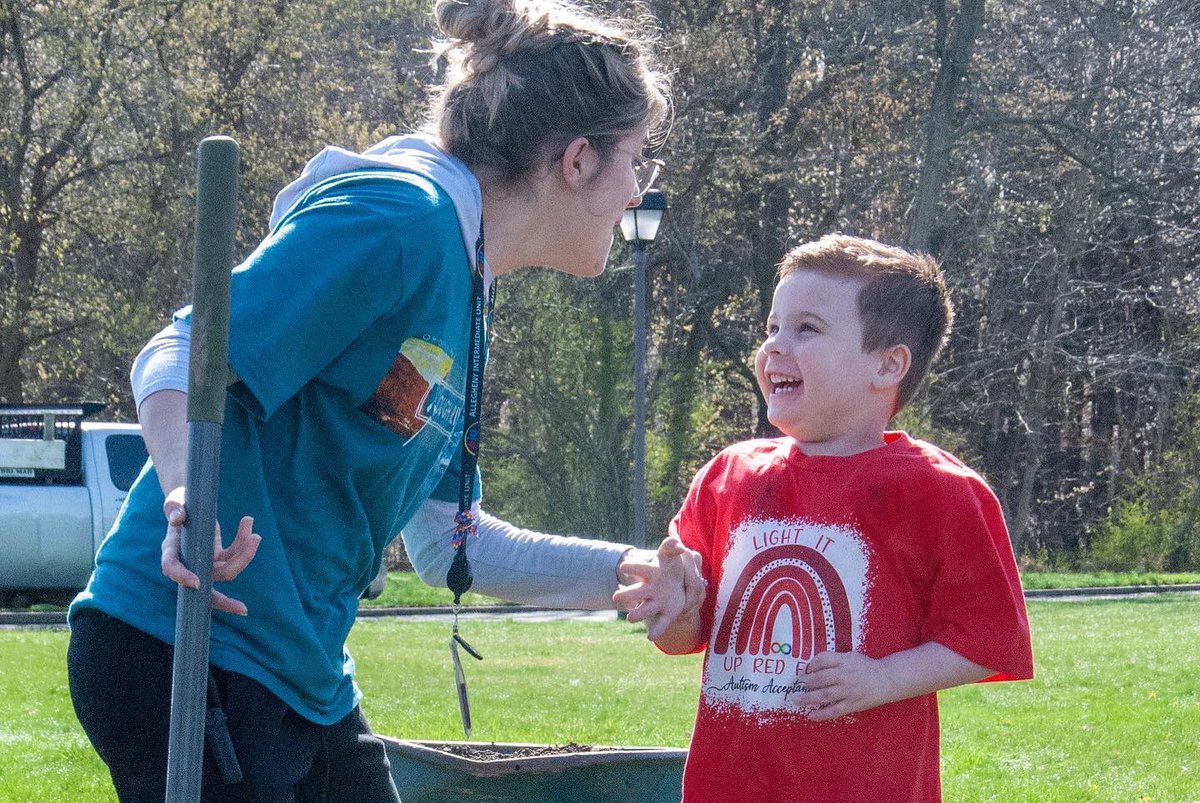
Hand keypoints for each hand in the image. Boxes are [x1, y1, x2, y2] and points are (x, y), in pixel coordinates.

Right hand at [160, 487, 261, 615]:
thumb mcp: (175, 500)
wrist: (190, 503)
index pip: (173, 569)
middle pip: (210, 581)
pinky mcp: (218, 556)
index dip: (183, 577)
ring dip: (245, 553)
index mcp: (171, 551)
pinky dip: (244, 540)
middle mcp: (189, 562)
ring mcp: (205, 562)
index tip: (197, 582)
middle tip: (244, 609)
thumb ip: (174, 508)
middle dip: (226, 598)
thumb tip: (177, 518)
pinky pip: (234, 553)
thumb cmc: (179, 502)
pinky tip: (248, 523)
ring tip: (254, 533)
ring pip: (228, 569)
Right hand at [613, 536, 704, 640]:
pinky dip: (656, 630)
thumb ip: (670, 546)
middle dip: (627, 594)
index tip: (623, 567)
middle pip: (636, 592)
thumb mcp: (669, 555)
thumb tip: (678, 544)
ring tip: (630, 618)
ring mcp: (656, 602)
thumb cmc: (669, 566)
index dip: (632, 567)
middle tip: (616, 597)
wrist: (675, 583)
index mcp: (650, 573)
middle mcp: (649, 589)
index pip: (639, 568)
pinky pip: (661, 623)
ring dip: (637, 614)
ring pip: (645, 609)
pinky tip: (650, 637)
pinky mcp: (666, 613)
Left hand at [791, 650, 894, 720]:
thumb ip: (834, 660)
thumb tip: (812, 667)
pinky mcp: (852, 705)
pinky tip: (810, 716)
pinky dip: (821, 714)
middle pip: (821, 678)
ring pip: (824, 695)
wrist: (887, 679)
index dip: (811, 664)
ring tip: (796, 700)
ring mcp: (848, 691)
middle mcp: (845, 675)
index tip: (805, 670)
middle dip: (806, 682)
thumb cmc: (866, 667)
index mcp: (844, 661)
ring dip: (808, 698)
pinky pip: (834, 711)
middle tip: (797, 686)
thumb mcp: (850, 657)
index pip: (823, 659)